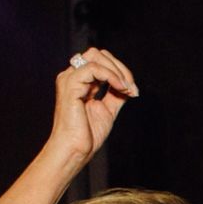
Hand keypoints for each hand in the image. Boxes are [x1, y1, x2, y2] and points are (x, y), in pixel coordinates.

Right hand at [47, 47, 137, 162]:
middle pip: (98, 54)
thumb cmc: (87, 135)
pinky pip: (93, 68)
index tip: (133, 91)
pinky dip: (111, 75)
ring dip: (117, 71)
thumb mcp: (108, 110)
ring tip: (127, 89)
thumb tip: (128, 84)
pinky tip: (121, 88)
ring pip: (95, 56)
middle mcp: (72, 76)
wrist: (75, 150)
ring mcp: (69, 79)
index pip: (100, 61)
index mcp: (80, 82)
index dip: (120, 71)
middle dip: (120, 68)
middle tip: (131, 88)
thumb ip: (115, 94)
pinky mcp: (70, 85)